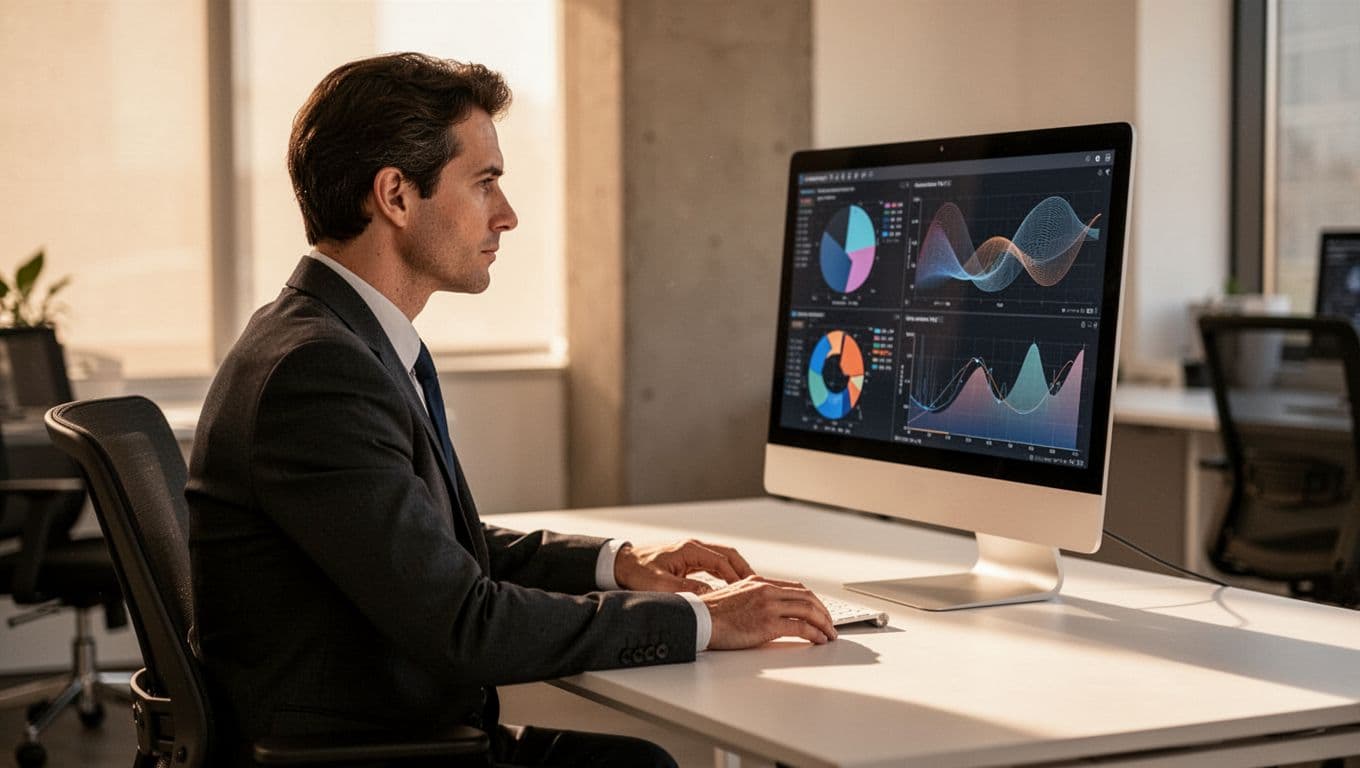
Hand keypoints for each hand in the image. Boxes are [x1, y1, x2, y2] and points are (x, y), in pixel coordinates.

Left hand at [613, 539, 755, 593]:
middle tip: (758, 587)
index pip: (723, 561)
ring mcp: (690, 553)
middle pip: (728, 556)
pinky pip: (712, 565)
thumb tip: (711, 598)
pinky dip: (724, 575)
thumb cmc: (635, 571)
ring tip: (748, 589)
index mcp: (689, 549)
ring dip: (735, 573)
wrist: (618, 564)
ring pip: (722, 560)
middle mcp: (693, 548)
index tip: (748, 591)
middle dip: (744, 571)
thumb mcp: (661, 584)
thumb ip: (687, 590)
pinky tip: (729, 588)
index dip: (738, 577)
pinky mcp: (686, 561)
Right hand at [701, 577, 837, 648]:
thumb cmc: (712, 613)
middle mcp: (767, 590)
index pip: (796, 587)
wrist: (699, 619)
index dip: (812, 600)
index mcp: (759, 582)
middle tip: (830, 624)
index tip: (819, 610)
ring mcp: (768, 606)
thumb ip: (754, 598)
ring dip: (824, 624)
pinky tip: (819, 640)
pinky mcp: (768, 624)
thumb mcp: (736, 596)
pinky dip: (815, 634)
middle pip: (807, 597)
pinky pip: (801, 628)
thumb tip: (768, 610)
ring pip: (808, 610)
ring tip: (829, 634)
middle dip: (823, 612)